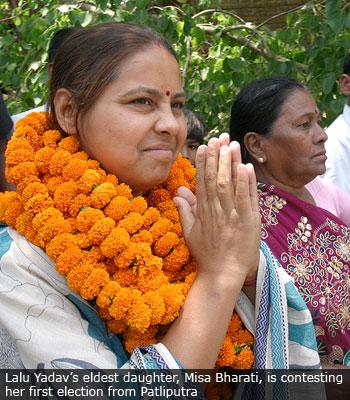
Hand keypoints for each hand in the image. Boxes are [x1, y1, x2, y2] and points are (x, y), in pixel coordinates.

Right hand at [174, 137, 259, 283]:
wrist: (222, 274)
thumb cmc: (206, 255)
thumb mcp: (190, 233)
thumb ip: (185, 211)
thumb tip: (178, 192)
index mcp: (203, 212)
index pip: (202, 182)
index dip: (203, 163)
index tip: (204, 147)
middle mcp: (217, 210)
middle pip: (215, 179)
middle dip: (217, 157)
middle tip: (218, 138)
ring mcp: (233, 215)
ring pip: (230, 184)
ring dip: (230, 164)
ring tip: (231, 145)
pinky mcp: (248, 221)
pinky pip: (247, 198)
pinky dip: (246, 182)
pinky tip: (245, 166)